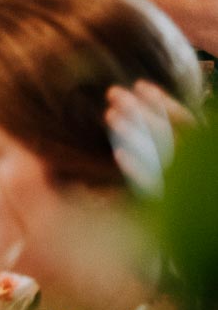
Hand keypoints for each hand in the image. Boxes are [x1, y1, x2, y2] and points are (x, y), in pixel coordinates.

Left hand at [106, 80, 197, 197]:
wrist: (198, 224)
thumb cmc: (185, 186)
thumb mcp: (182, 155)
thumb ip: (169, 137)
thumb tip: (138, 108)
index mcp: (200, 149)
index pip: (185, 121)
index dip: (164, 103)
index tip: (140, 85)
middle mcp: (196, 164)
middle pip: (167, 132)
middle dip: (139, 111)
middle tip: (112, 93)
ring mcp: (185, 183)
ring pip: (159, 153)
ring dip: (133, 133)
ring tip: (109, 115)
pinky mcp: (170, 202)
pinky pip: (154, 185)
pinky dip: (138, 169)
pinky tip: (119, 154)